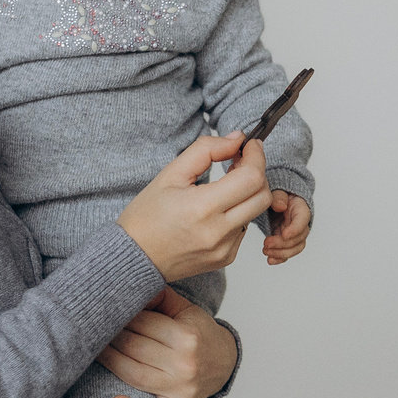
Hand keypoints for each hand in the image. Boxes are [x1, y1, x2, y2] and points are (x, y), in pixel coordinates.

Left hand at [105, 287, 239, 397]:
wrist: (225, 362)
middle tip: (92, 329)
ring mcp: (183, 389)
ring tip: (92, 352)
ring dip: (109, 362)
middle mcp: (186, 363)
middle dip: (110, 336)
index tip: (104, 311)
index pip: (143, 324)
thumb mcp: (186, 310)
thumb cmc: (199, 334)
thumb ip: (160, 298)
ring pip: (135, 375)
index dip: (120, 316)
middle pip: (135, 348)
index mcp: (188, 335)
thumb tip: (130, 283)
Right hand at [116, 134, 272, 280]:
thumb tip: (236, 139)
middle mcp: (218, 232)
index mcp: (202, 208)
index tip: (250, 146)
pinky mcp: (226, 258)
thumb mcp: (170, 174)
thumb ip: (206, 150)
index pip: (251, 178)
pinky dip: (238, 213)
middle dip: (257, 173)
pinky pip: (244, 229)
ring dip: (248, 193)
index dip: (256, 156)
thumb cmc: (146, 217)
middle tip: (238, 162)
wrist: (134, 258)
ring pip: (255, 212)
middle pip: (263, 196)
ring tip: (226, 185)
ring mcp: (224, 248)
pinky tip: (217, 209)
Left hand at [263, 193, 311, 264]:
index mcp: (301, 210)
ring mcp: (295, 235)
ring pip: (295, 249)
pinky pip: (287, 253)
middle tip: (267, 243)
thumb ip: (279, 197)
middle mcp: (301, 225)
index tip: (284, 234)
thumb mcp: (279, 192)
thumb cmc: (280, 196)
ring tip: (265, 251)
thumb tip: (281, 205)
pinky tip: (270, 260)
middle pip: (299, 239)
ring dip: (281, 253)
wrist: (278, 202)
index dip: (295, 229)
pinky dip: (279, 259)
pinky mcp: (287, 242)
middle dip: (283, 244)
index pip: (302, 221)